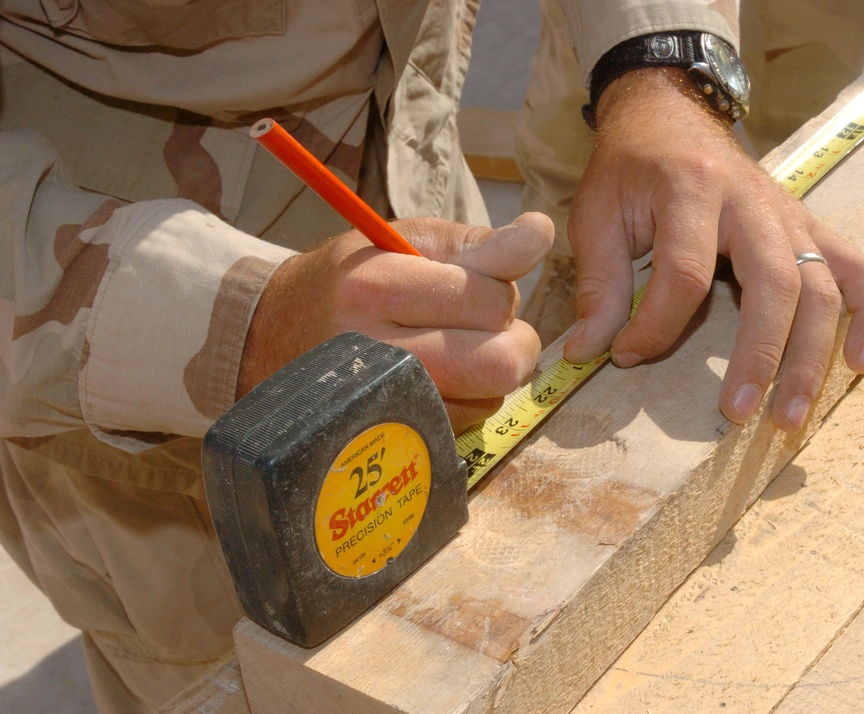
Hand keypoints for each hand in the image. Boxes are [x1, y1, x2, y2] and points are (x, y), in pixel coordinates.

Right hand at [237, 213, 553, 431]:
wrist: (275, 335)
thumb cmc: (352, 277)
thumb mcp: (404, 240)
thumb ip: (475, 242)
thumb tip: (540, 232)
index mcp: (376, 287)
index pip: (487, 297)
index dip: (503, 287)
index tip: (486, 278)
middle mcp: (378, 354)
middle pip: (498, 363)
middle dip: (515, 342)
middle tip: (492, 325)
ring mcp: (385, 406)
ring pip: (492, 397)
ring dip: (492, 372)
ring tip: (453, 346)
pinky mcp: (396, 438)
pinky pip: (473, 423)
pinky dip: (474, 398)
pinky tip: (444, 378)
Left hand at [563, 67, 863, 431]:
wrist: (667, 113)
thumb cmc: (628, 169)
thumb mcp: (595, 216)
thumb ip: (596, 284)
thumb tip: (587, 352)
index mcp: (691, 191)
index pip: (684, 274)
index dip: (655, 326)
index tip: (624, 356)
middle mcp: (751, 202)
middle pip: (774, 284)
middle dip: (759, 356)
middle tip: (737, 414)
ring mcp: (789, 214)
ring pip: (820, 286)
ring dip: (810, 356)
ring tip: (790, 417)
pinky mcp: (808, 225)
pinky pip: (855, 267)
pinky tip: (857, 361)